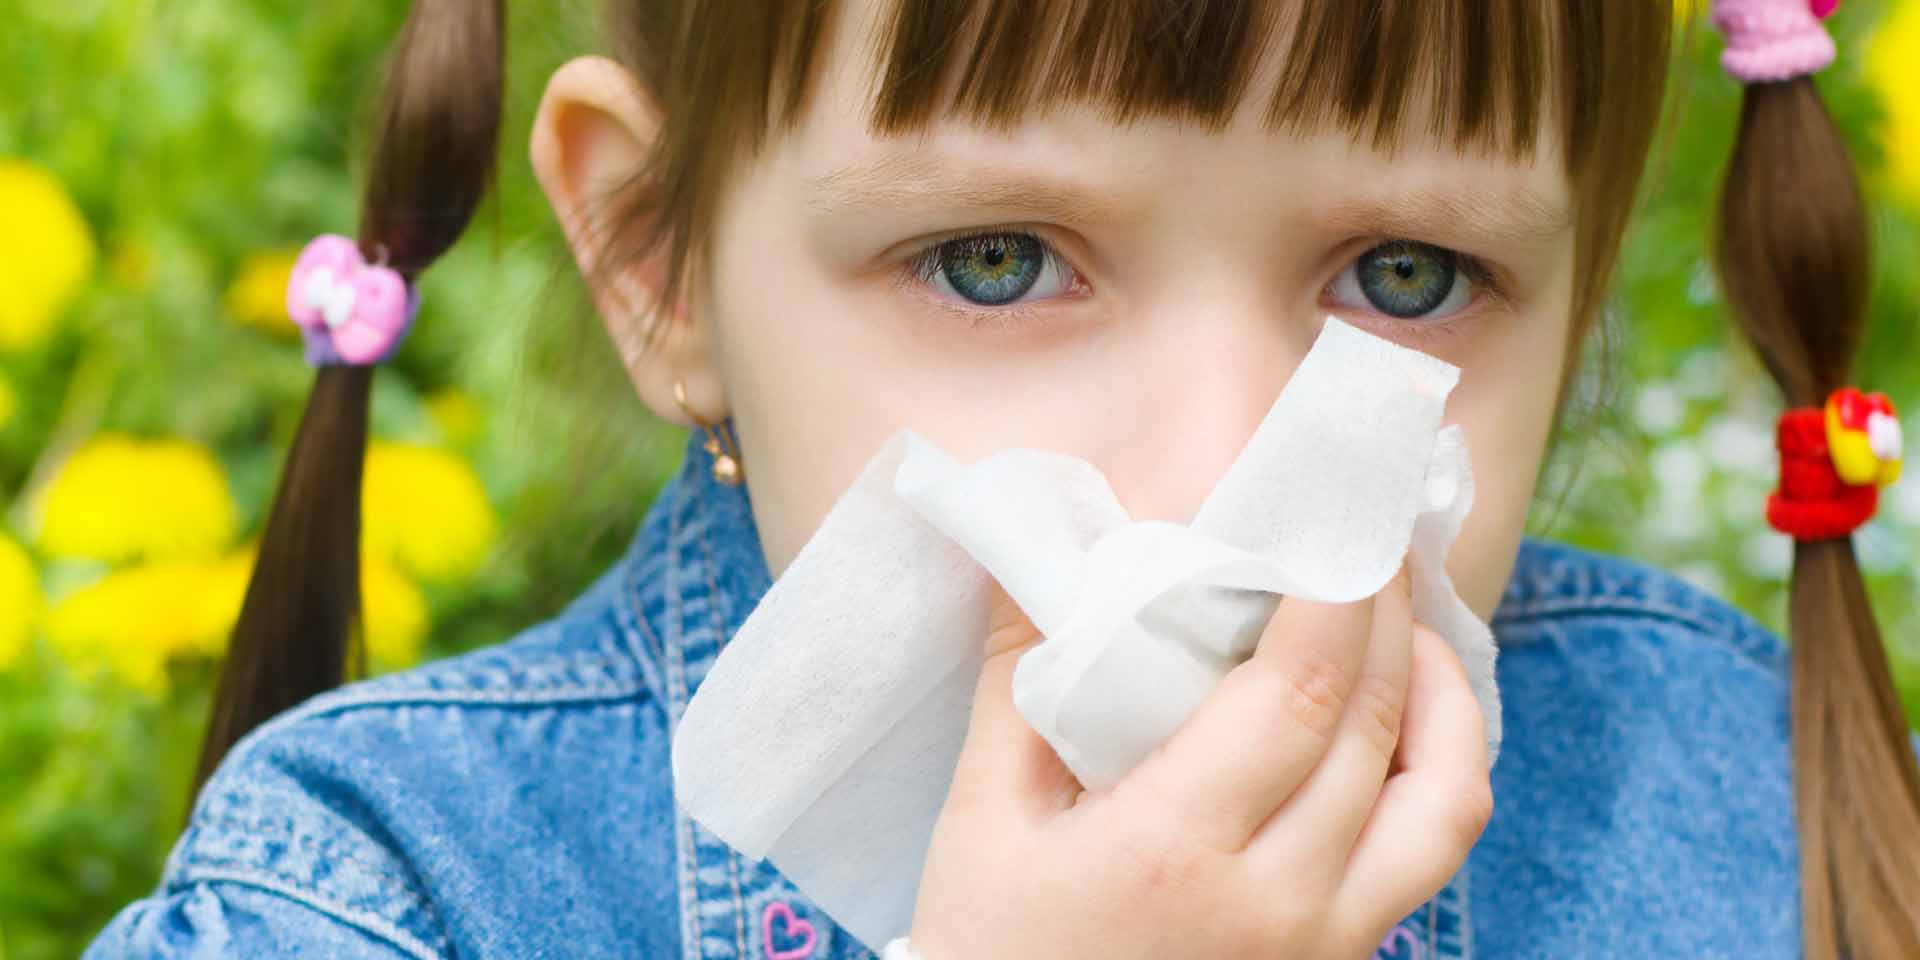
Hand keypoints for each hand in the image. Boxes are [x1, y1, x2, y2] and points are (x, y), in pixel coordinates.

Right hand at [907, 569, 1491, 958]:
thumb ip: (1019, 678)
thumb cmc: (990, 955)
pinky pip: (1429, 856)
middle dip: (1388, 614)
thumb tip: (1028, 548)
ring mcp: (1326, 946)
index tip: (1343, 520)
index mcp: (1174, 850)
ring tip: (1404, 630)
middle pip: (1378, 725)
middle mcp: (1277, 902)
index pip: (1299, 691)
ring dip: (1443, 694)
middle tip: (1372, 540)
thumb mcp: (983, 820)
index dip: (1338, 593)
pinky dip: (1439, 771)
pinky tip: (1401, 727)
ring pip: (1442, 800)